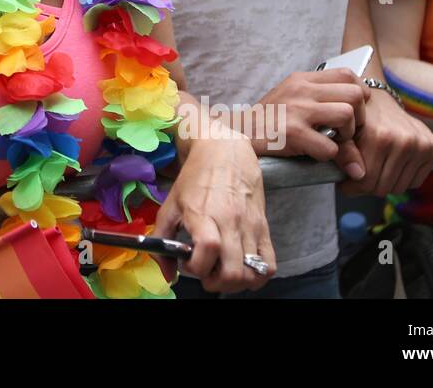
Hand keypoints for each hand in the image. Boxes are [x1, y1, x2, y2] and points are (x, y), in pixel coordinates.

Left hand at [154, 128, 275, 292]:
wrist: (224, 148)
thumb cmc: (195, 176)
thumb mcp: (170, 203)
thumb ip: (162, 239)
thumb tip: (166, 273)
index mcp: (203, 213)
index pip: (207, 250)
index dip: (196, 268)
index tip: (188, 265)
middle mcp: (229, 220)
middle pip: (233, 270)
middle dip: (216, 283)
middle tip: (207, 274)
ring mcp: (250, 225)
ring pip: (252, 272)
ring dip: (236, 283)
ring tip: (223, 272)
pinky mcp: (264, 226)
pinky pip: (270, 264)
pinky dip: (258, 276)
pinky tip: (243, 270)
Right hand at [254, 69, 369, 178]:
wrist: (233, 135)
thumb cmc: (266, 122)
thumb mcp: (292, 104)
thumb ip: (320, 104)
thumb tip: (354, 118)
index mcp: (301, 79)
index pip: (348, 74)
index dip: (359, 95)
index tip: (352, 112)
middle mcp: (300, 90)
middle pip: (355, 94)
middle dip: (359, 118)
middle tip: (344, 131)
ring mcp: (296, 110)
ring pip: (347, 115)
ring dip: (347, 135)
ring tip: (332, 142)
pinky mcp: (292, 133)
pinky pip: (331, 147)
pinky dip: (329, 156)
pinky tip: (314, 154)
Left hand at [340, 88, 432, 196]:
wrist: (377, 99)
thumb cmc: (356, 118)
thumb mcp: (342, 133)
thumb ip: (344, 154)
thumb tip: (356, 175)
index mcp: (381, 137)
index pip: (367, 181)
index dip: (352, 188)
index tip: (344, 185)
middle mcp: (406, 141)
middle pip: (384, 187)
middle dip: (367, 187)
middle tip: (357, 178)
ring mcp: (423, 144)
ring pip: (400, 187)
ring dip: (384, 184)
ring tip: (373, 171)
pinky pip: (415, 181)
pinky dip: (401, 179)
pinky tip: (390, 166)